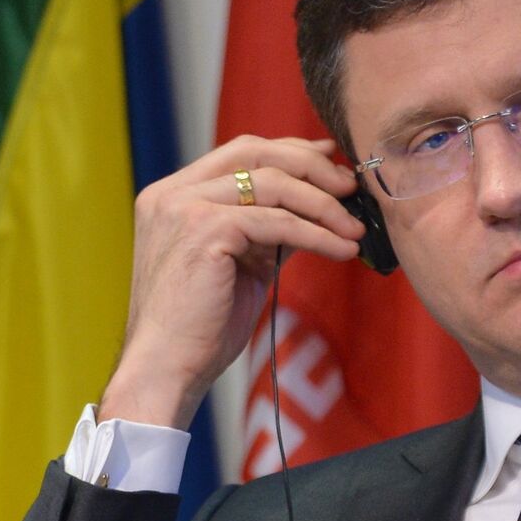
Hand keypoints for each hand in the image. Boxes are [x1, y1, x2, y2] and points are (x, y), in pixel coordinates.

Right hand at [100, 136, 365, 429]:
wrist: (166, 368)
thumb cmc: (199, 328)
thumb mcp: (239, 264)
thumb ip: (266, 231)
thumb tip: (318, 209)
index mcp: (173, 195)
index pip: (239, 152)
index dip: (291, 152)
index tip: (332, 163)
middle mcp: (173, 193)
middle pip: (255, 151)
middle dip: (311, 166)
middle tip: (351, 189)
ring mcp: (185, 208)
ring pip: (272, 184)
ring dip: (323, 205)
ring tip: (354, 228)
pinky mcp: (205, 231)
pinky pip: (276, 221)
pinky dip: (316, 233)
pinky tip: (341, 249)